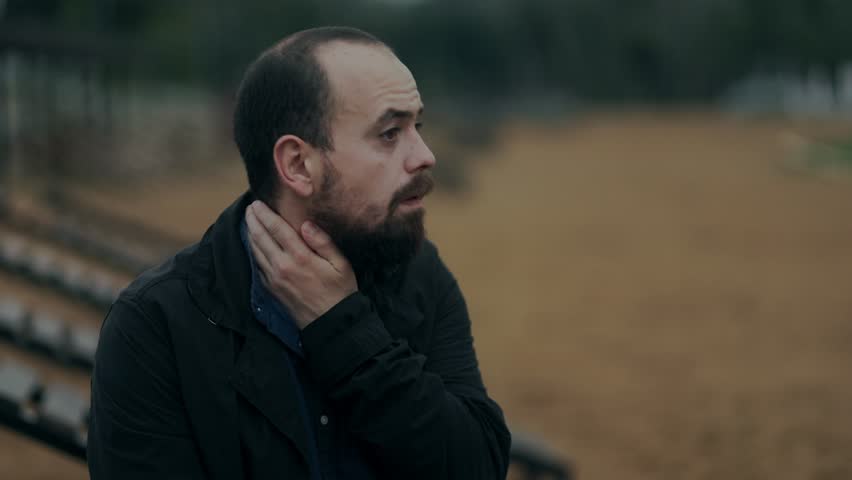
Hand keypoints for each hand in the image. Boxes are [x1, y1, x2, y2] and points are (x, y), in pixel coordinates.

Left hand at [245, 200, 356, 328]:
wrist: (331, 324)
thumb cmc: (340, 292)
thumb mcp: (341, 264)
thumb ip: (323, 242)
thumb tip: (306, 224)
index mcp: (300, 257)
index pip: (277, 229)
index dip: (265, 214)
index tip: (258, 203)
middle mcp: (282, 266)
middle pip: (261, 238)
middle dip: (253, 220)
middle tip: (249, 208)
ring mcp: (274, 279)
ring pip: (256, 251)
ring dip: (250, 234)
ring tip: (249, 221)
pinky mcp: (271, 289)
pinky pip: (258, 265)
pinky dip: (253, 251)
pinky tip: (254, 244)